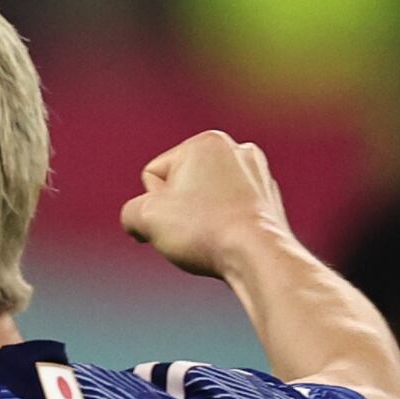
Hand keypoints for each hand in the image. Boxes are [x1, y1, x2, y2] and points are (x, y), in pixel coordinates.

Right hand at [118, 130, 296, 281]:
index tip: (175, 219)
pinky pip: (230, 212)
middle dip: (178, 209)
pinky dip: (224, 225)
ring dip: (200, 218)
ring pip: (206, 199)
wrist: (258, 256)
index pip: (154, 175)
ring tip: (211, 236)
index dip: (154, 204)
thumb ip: (130, 211)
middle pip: (180, 184)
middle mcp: (237, 149)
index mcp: (206, 142)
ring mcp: (259, 174)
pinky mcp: (269, 200)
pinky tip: (230, 239)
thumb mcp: (144, 217)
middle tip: (192, 230)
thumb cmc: (203, 230)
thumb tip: (140, 220)